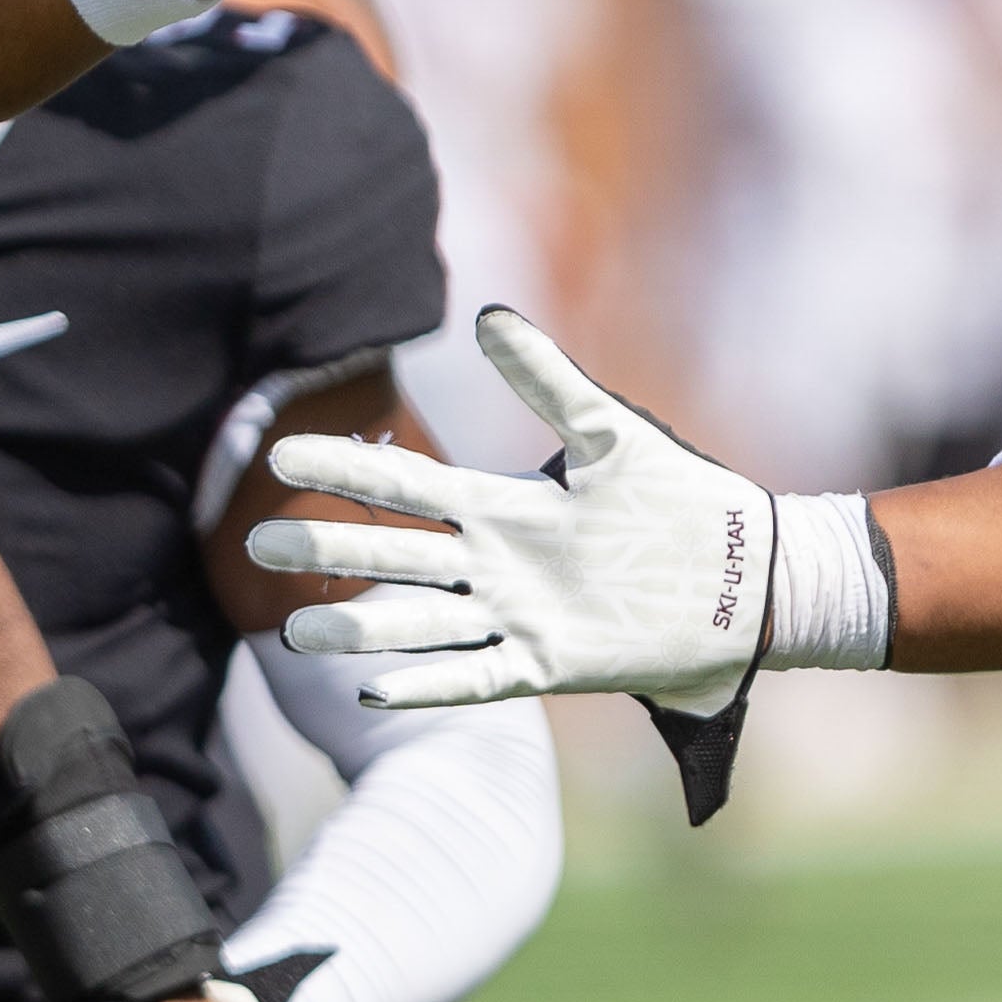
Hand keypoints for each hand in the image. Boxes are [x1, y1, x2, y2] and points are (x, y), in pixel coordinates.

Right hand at [245, 306, 823, 824]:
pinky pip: (474, 677)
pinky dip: (427, 683)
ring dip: (357, 625)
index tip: (280, 455)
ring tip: (293, 631)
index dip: (345, 471)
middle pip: (393, 554)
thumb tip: (487, 316)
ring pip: (418, 622)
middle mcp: (495, 563)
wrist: (747, 584)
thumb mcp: (614, 435)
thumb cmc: (683, 504)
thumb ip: (548, 380)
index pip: (406, 487)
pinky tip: (375, 685)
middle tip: (254, 542)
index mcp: (502, 507)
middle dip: (325, 548)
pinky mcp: (548, 666)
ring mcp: (516, 617)